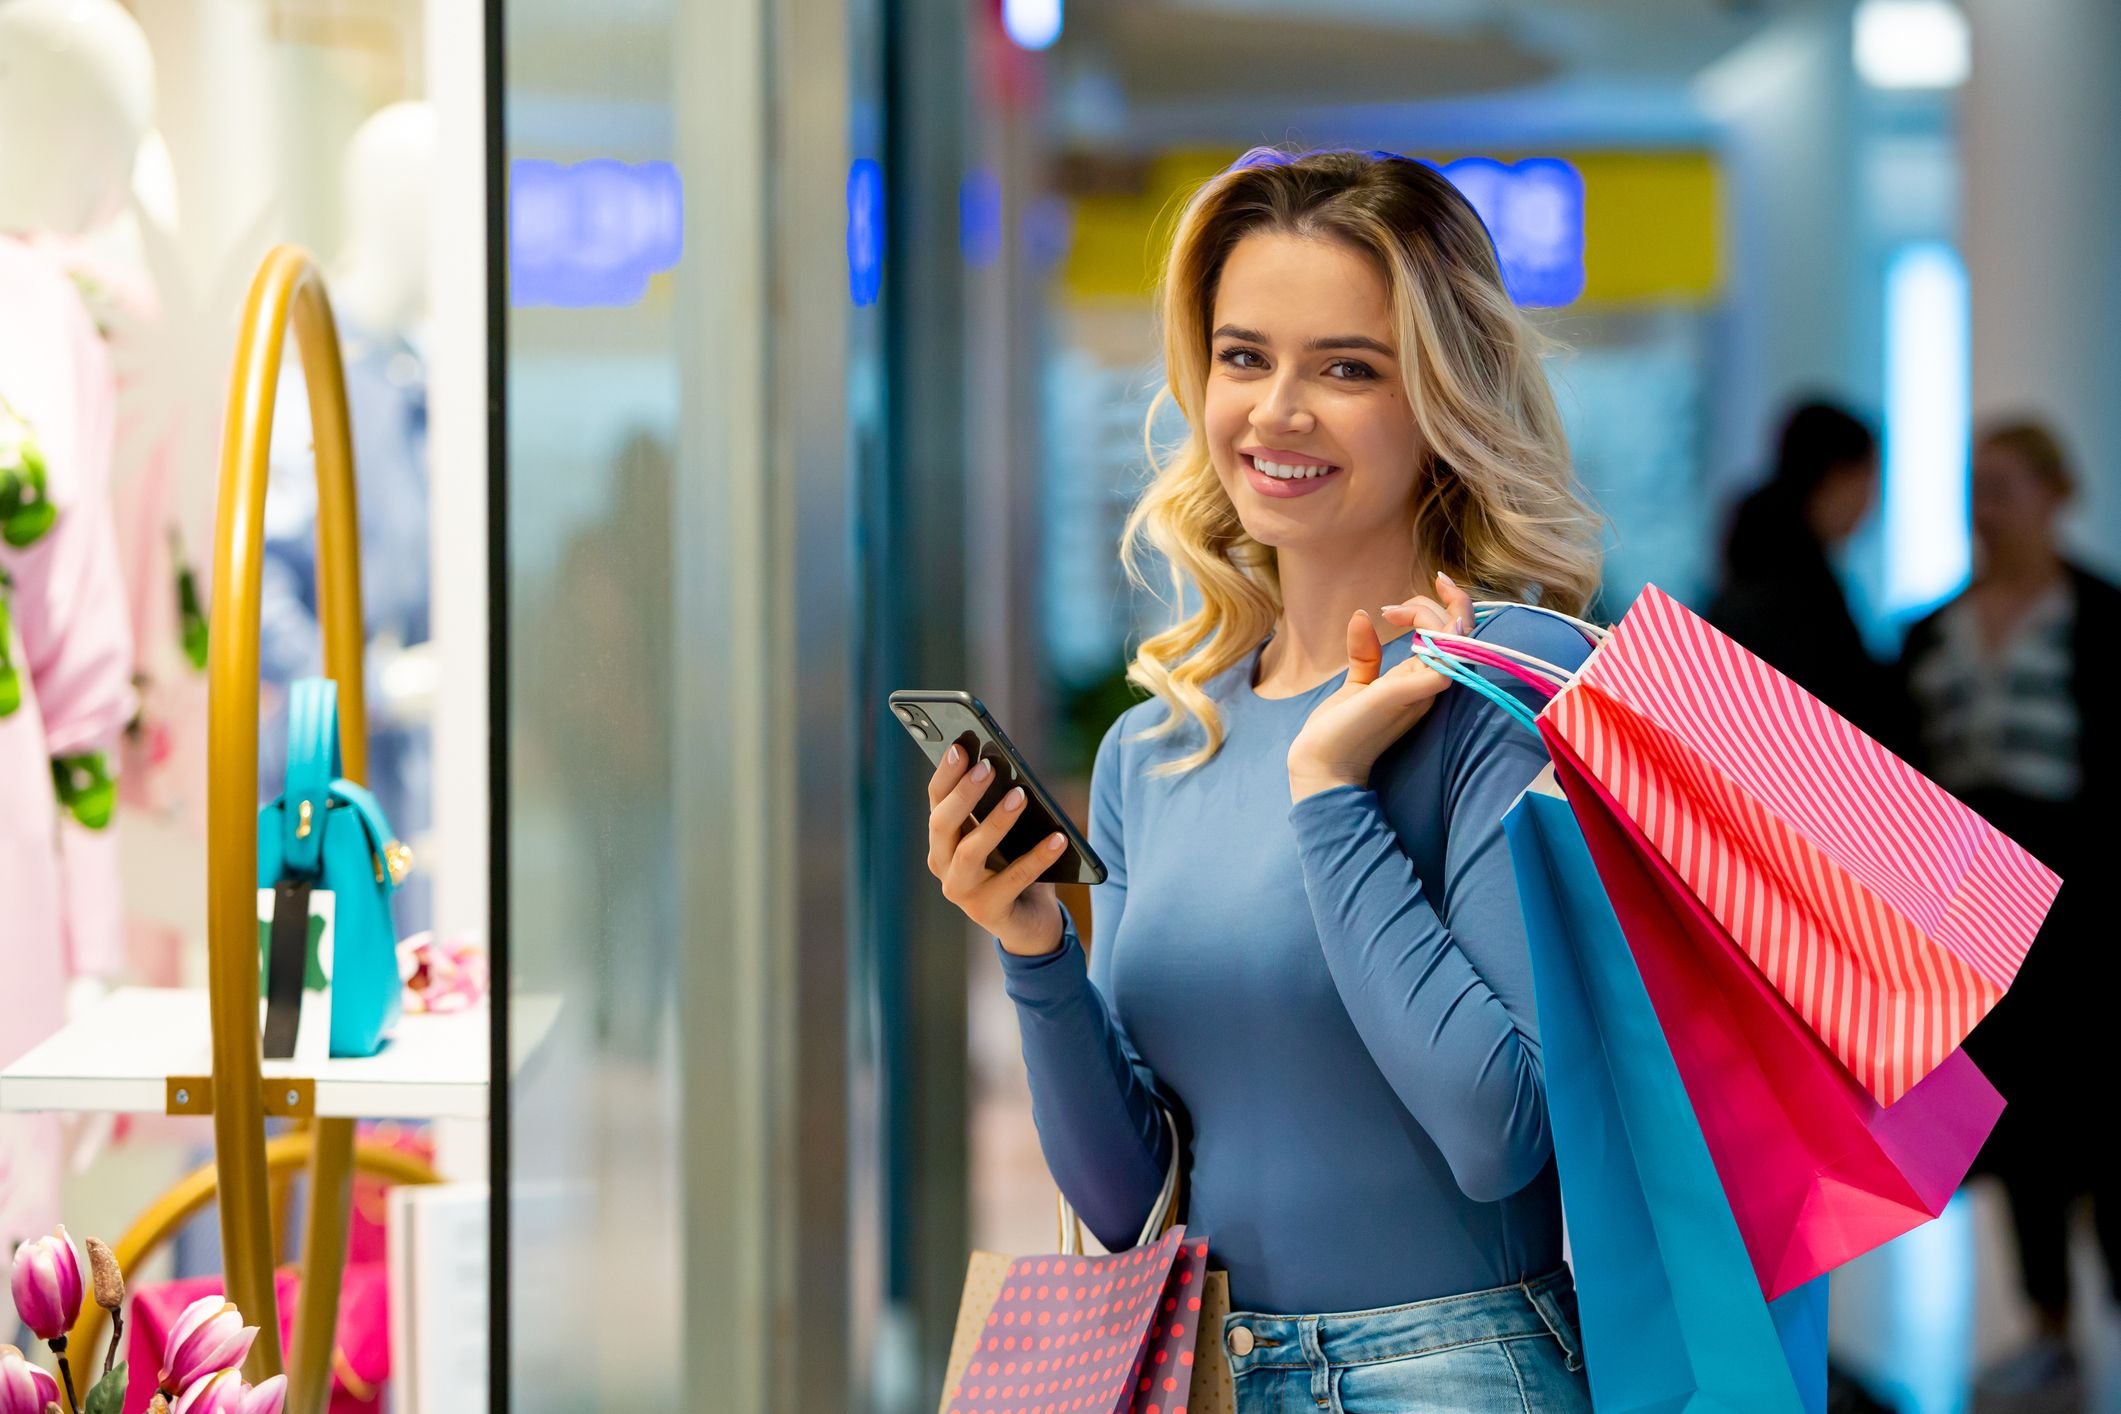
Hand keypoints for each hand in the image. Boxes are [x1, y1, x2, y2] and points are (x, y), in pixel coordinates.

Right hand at [926, 744, 1070, 956]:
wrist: (1030, 922)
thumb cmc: (1015, 864)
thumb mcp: (1004, 833)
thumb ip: (998, 805)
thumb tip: (1011, 769)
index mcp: (942, 839)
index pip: (936, 800)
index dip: (946, 773)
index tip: (962, 747)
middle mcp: (942, 865)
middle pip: (942, 824)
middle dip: (963, 793)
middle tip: (988, 767)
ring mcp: (962, 892)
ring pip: (970, 852)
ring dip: (995, 822)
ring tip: (1020, 796)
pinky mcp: (988, 912)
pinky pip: (1015, 879)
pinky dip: (1038, 857)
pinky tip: (1059, 838)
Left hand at [1287, 572, 1473, 800]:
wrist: (1322, 763)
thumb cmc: (1341, 730)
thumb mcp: (1358, 685)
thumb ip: (1366, 654)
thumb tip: (1363, 615)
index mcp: (1421, 680)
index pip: (1454, 637)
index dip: (1440, 609)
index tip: (1391, 608)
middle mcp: (1430, 685)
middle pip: (1463, 633)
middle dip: (1443, 603)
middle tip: (1393, 608)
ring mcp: (1423, 692)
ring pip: (1457, 641)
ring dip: (1431, 615)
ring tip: (1394, 612)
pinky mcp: (1409, 696)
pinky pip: (1443, 665)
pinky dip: (1440, 639)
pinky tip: (1411, 620)